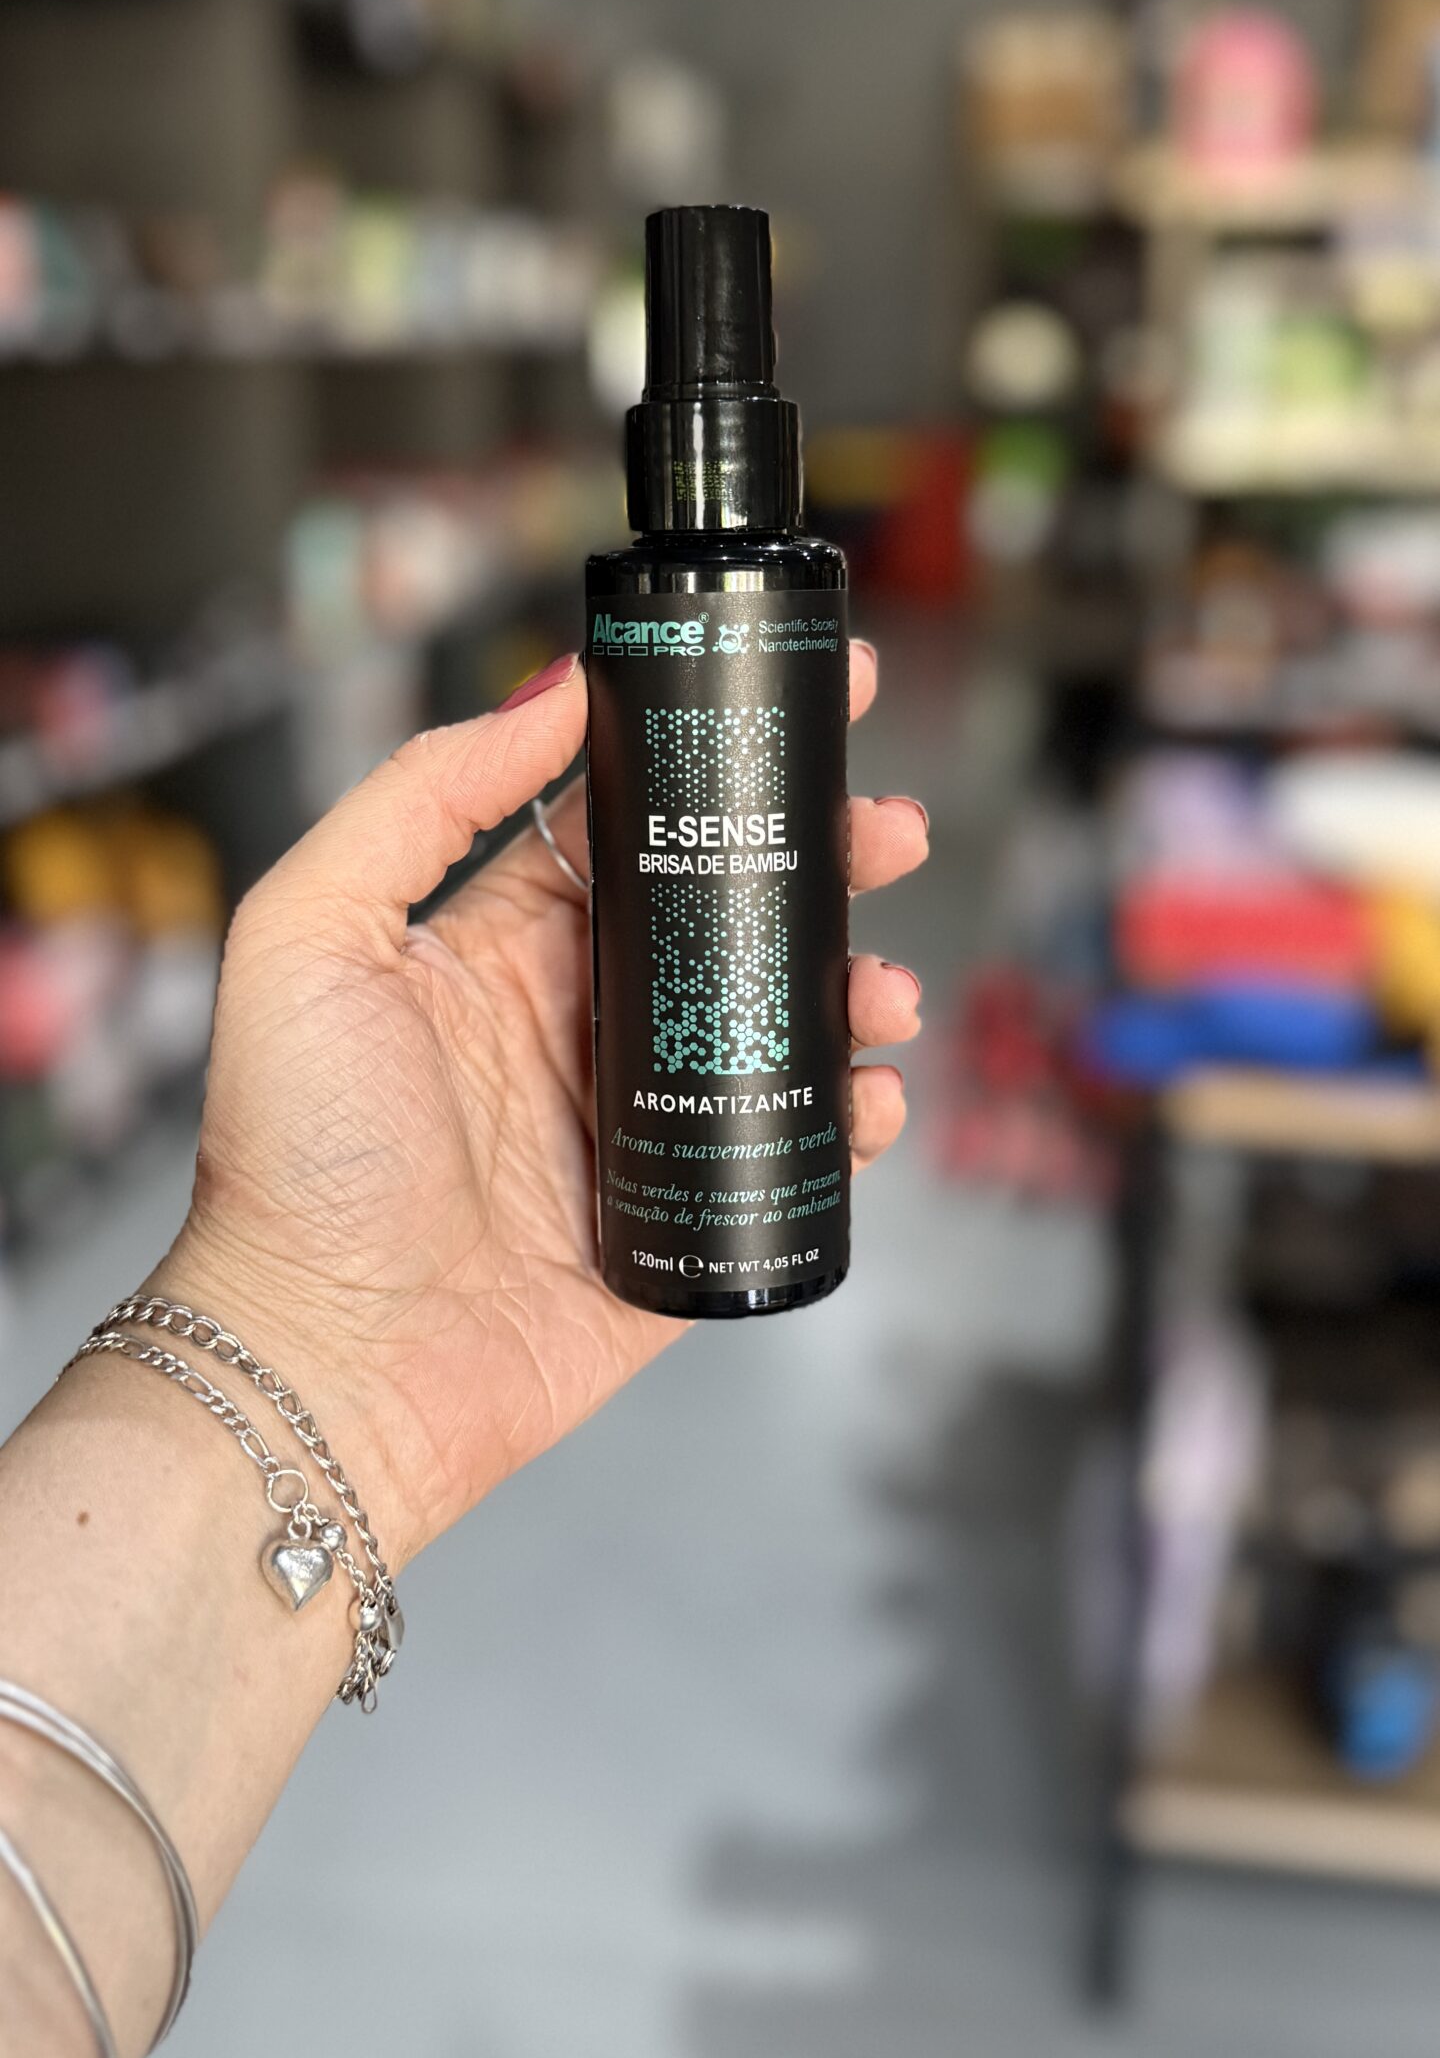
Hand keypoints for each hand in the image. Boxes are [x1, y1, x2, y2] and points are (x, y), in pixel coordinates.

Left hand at [162, 644, 926, 1566]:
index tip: (806, 698)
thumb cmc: (294, 1156)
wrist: (325, 1366)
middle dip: (822, 859)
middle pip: (729, 910)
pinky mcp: (681, 1220)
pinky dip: (850, 1116)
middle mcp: (579, 1020)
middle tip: (893, 833)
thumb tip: (553, 691)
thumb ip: (420, 796)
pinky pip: (788, 1150)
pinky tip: (870, 1095)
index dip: (717, 758)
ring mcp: (638, 1122)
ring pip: (778, 1022)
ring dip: (851, 984)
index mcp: (501, 944)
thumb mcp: (310, 934)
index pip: (633, 824)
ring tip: (886, 983)